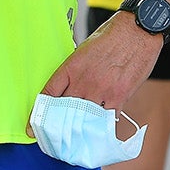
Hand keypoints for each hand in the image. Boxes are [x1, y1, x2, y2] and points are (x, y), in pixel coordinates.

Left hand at [31, 13, 162, 133]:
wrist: (137, 30)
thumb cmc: (111, 36)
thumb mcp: (84, 49)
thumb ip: (76, 71)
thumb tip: (71, 89)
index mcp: (70, 67)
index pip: (48, 94)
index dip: (38, 113)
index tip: (32, 127)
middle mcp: (83, 81)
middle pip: (64, 111)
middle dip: (58, 126)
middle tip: (54, 138)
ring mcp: (101, 90)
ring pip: (84, 118)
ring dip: (80, 128)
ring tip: (75, 139)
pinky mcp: (119, 96)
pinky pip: (106, 118)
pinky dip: (102, 124)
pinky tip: (98, 129)